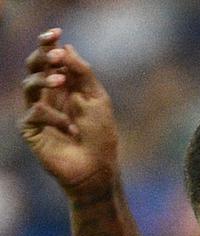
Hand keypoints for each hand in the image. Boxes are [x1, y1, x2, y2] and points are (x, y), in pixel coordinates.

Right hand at [21, 28, 118, 200]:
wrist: (97, 168)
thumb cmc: (101, 135)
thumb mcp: (96, 99)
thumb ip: (82, 73)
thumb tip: (66, 47)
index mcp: (65, 86)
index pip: (51, 59)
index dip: (49, 44)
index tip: (56, 33)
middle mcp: (49, 96)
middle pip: (34, 67)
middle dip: (42, 56)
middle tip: (54, 56)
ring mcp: (37, 111)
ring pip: (29, 84)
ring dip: (45, 80)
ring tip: (61, 83)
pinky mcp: (30, 129)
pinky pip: (35, 112)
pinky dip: (54, 117)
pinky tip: (70, 129)